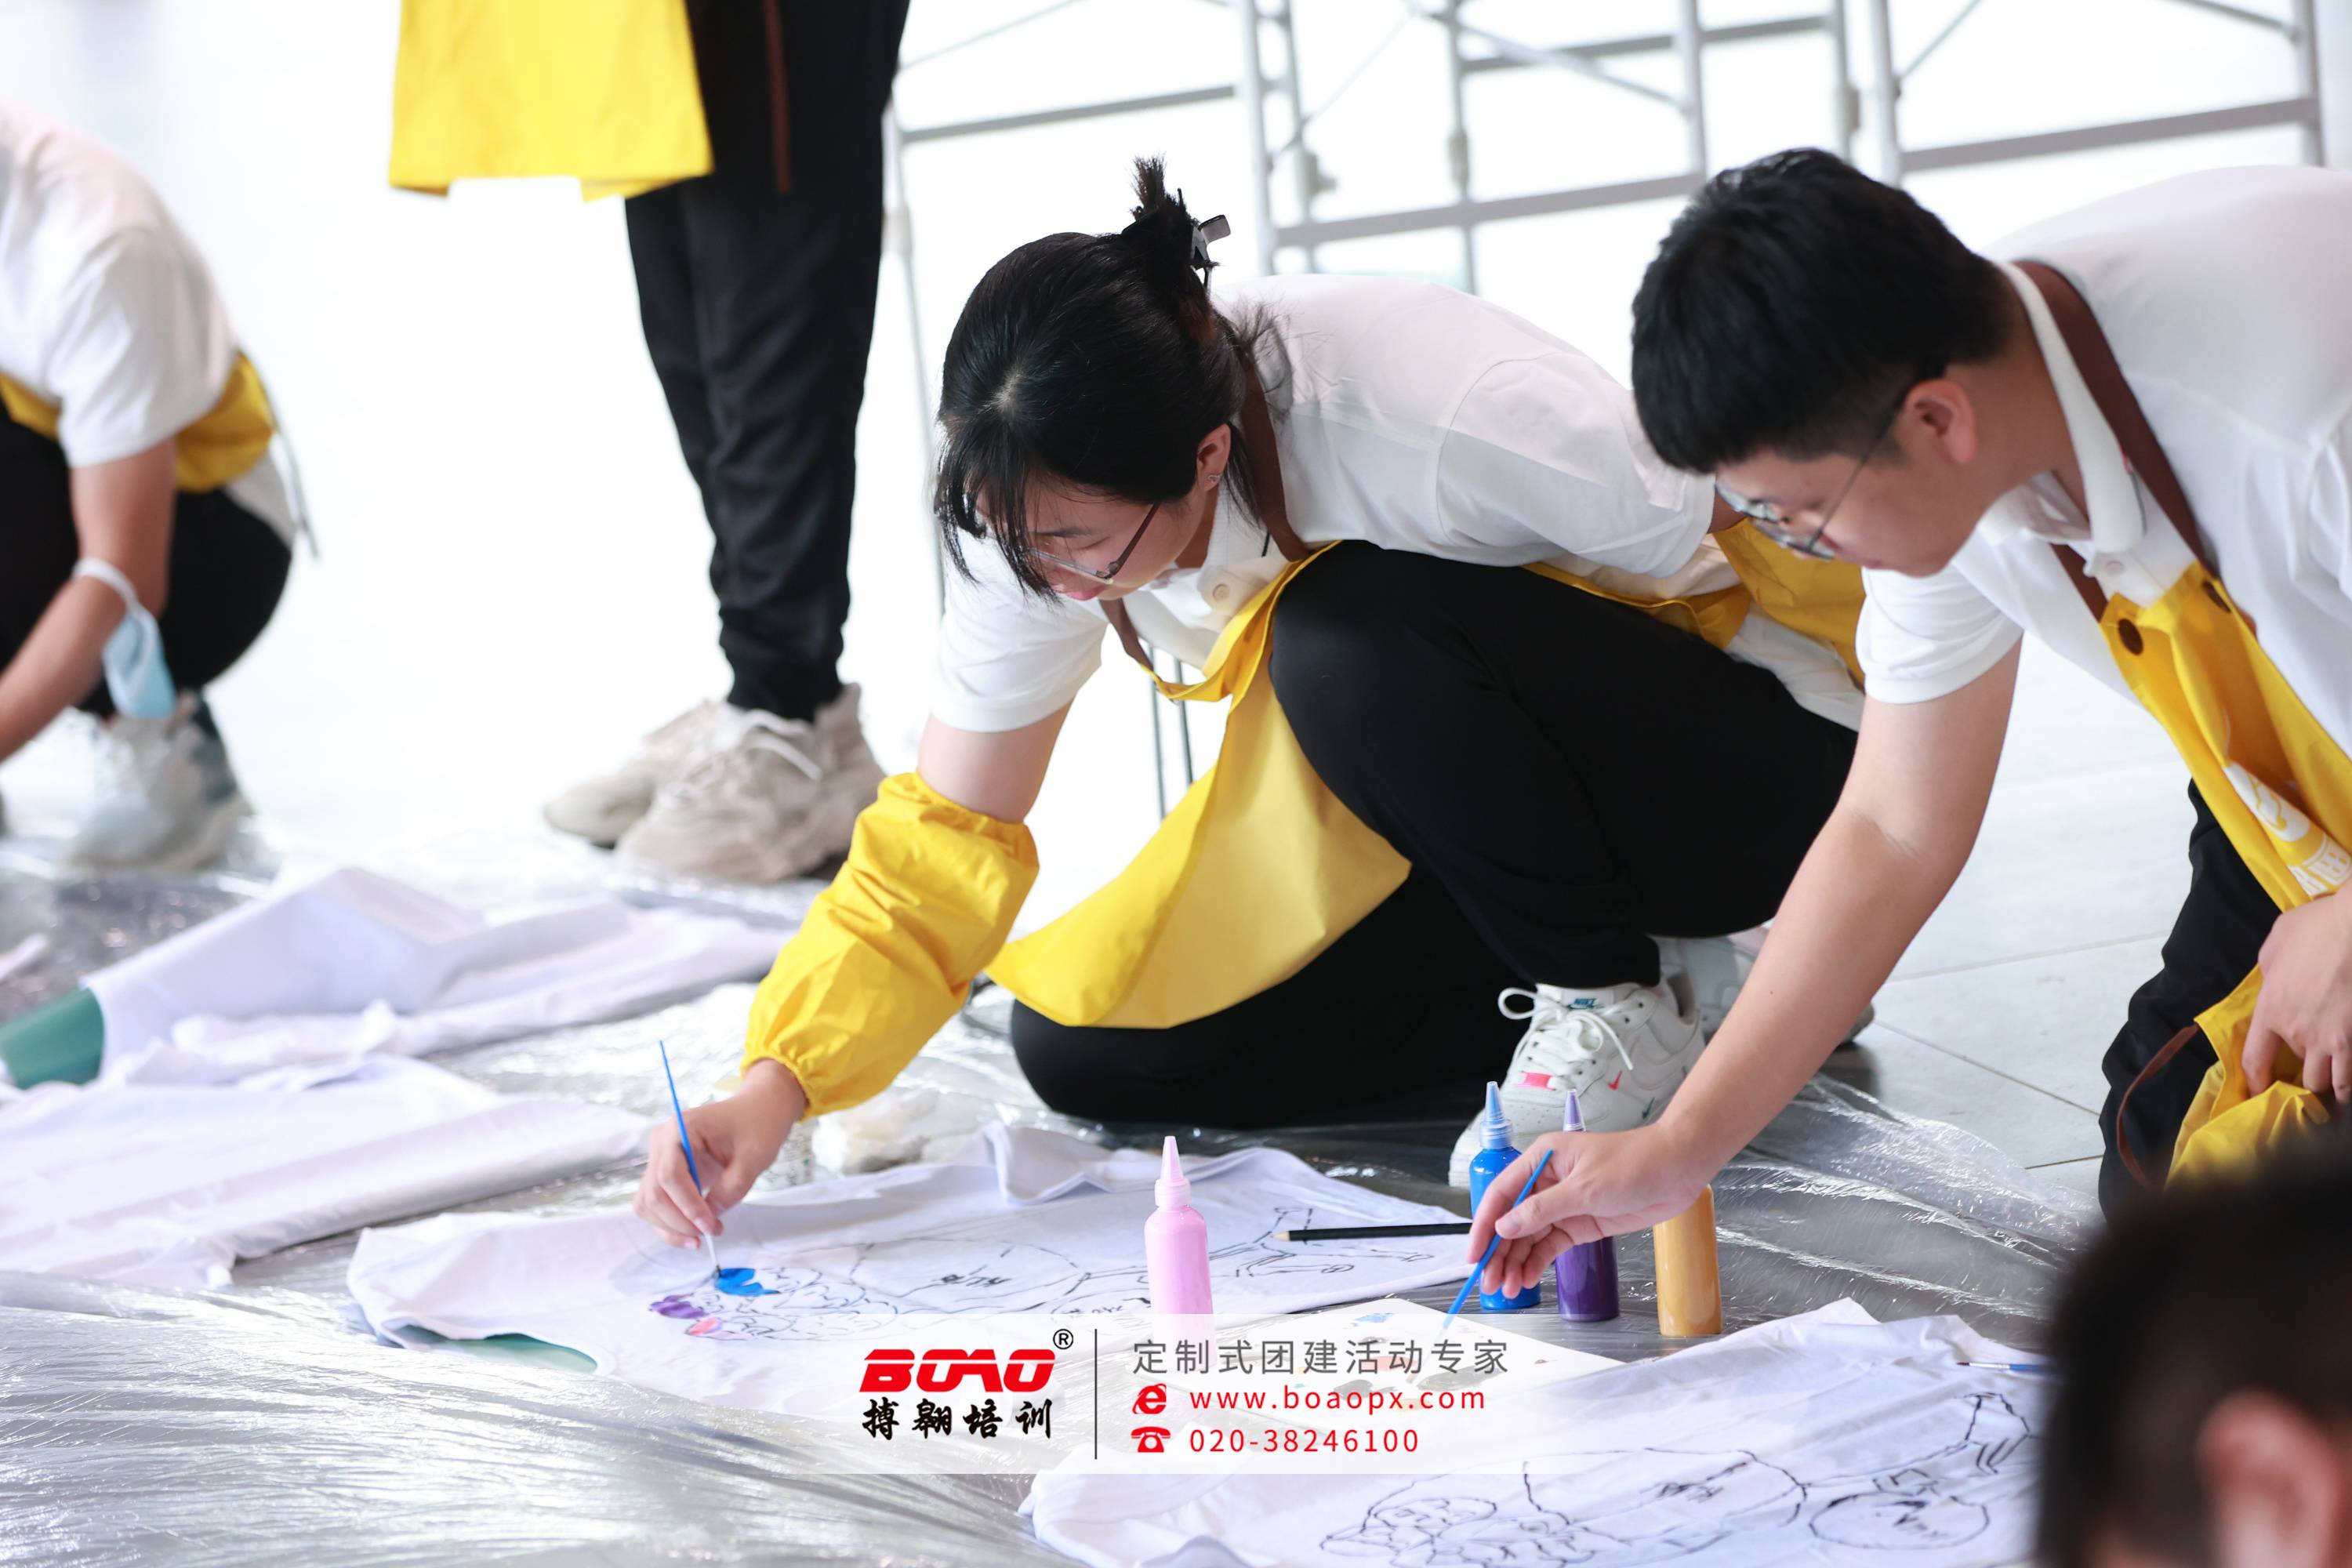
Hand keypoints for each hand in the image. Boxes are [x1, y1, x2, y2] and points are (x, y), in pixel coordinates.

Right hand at [634, 1058, 807, 1246]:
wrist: (757, 1110)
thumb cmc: (758, 1125)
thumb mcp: (753, 1157)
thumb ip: (731, 1188)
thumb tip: (710, 1217)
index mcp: (681, 1129)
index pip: (669, 1175)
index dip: (688, 1206)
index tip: (712, 1225)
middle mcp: (662, 1142)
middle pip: (654, 1193)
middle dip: (679, 1221)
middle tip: (711, 1233)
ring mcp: (660, 1157)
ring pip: (648, 1203)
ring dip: (670, 1227)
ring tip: (700, 1238)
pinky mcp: (665, 1171)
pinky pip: (657, 1203)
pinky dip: (669, 1223)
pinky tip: (691, 1234)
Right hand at [1463, 1124, 1709, 1298]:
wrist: (1677, 1170)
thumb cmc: (1633, 1164)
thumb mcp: (1583, 1189)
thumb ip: (1541, 1210)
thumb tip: (1504, 1227)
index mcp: (1541, 1160)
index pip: (1501, 1194)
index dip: (1484, 1225)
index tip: (1474, 1254)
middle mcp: (1546, 1182)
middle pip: (1512, 1220)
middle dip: (1498, 1252)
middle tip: (1489, 1283)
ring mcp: (1563, 1205)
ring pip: (1529, 1237)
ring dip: (1516, 1262)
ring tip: (1506, 1289)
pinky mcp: (1580, 1223)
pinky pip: (1550, 1245)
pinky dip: (1537, 1262)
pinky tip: (1526, 1280)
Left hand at [2243, 892, 2351, 1104]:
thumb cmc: (2315, 929)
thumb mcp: (2274, 947)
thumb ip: (2269, 972)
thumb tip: (2273, 981)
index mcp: (2271, 1010)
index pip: (2255, 1060)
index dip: (2257, 1082)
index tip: (2260, 1092)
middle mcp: (2300, 1033)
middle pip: (2300, 1072)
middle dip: (2305, 1074)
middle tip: (2312, 1073)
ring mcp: (2333, 1040)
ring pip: (2328, 1083)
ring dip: (2329, 1086)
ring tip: (2333, 1087)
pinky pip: (2350, 1078)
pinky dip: (2349, 1084)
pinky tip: (2349, 1085)